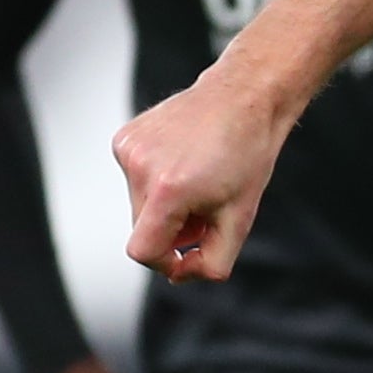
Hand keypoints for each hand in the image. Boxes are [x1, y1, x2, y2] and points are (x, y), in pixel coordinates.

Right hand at [115, 69, 291, 283]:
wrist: (244, 98)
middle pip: (142, 228)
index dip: (166, 262)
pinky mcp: (124, 138)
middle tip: (208, 209)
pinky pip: (135, 178)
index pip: (142, 251)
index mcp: (169, 190)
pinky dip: (156, 181)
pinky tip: (184, 161)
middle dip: (174, 230)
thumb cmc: (248, 155)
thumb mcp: (241, 219)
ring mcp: (128, 149)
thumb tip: (180, 275)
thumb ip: (213, 261)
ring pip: (138, 204)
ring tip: (199, 180)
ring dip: (166, 206)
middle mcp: (140, 167)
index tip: (188, 256)